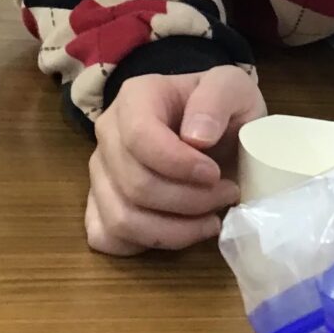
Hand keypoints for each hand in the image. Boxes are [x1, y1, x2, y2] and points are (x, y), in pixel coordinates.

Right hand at [85, 65, 265, 254]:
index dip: (178, 165)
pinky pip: (108, 238)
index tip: (216, 174)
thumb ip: (218, 98)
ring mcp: (100, 173)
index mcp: (135, 98)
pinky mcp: (100, 205)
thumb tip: (196, 137)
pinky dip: (146, 244)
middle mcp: (108, 134)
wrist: (213, 128)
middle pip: (135, 185)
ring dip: (175, 230)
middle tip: (227, 194)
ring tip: (211, 219)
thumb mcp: (233, 88)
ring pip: (122, 220)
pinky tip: (180, 231)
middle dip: (189, 201)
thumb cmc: (220, 109)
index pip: (139, 137)